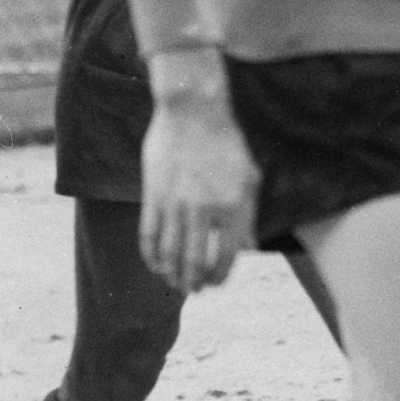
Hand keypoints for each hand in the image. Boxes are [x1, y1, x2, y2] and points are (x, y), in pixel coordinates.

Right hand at [137, 67, 262, 291]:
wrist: (193, 111)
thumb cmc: (226, 143)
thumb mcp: (249, 177)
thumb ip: (249, 215)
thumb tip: (250, 247)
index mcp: (233, 206)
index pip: (227, 256)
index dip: (220, 277)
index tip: (215, 284)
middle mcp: (204, 209)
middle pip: (195, 261)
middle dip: (194, 282)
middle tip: (193, 289)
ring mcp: (176, 203)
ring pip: (170, 254)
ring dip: (172, 275)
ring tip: (175, 283)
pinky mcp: (153, 194)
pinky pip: (149, 235)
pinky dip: (151, 256)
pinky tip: (155, 264)